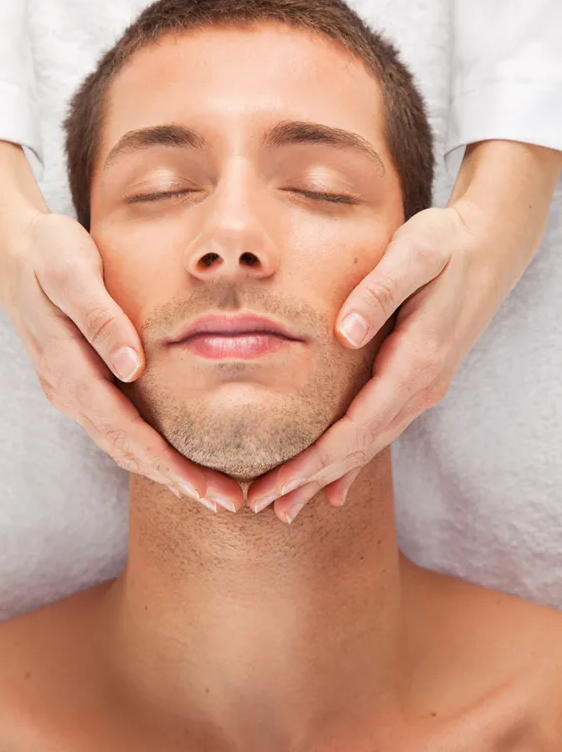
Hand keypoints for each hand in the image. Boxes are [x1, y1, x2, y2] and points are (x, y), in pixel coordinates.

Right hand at [7, 211, 243, 512]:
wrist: (14, 250)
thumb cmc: (49, 253)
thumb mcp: (72, 271)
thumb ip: (100, 319)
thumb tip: (132, 368)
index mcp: (67, 367)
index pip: (123, 430)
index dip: (166, 464)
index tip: (206, 489)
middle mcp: (67, 390)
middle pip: (126, 450)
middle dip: (177, 481)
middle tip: (228, 503)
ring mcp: (71, 391)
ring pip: (120, 445)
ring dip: (166, 473)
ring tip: (212, 493)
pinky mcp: (80, 385)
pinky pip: (116, 429)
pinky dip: (148, 452)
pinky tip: (175, 460)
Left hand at [247, 140, 561, 523]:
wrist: (489, 247)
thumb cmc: (447, 243)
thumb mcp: (416, 252)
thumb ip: (381, 290)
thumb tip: (346, 333)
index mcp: (415, 361)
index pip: (356, 427)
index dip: (313, 461)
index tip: (275, 485)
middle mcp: (420, 386)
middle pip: (357, 448)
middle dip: (307, 480)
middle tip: (262, 508)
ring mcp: (421, 388)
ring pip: (368, 446)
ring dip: (326, 478)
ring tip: (287, 508)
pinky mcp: (416, 382)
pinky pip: (380, 432)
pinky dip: (354, 463)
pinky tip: (335, 487)